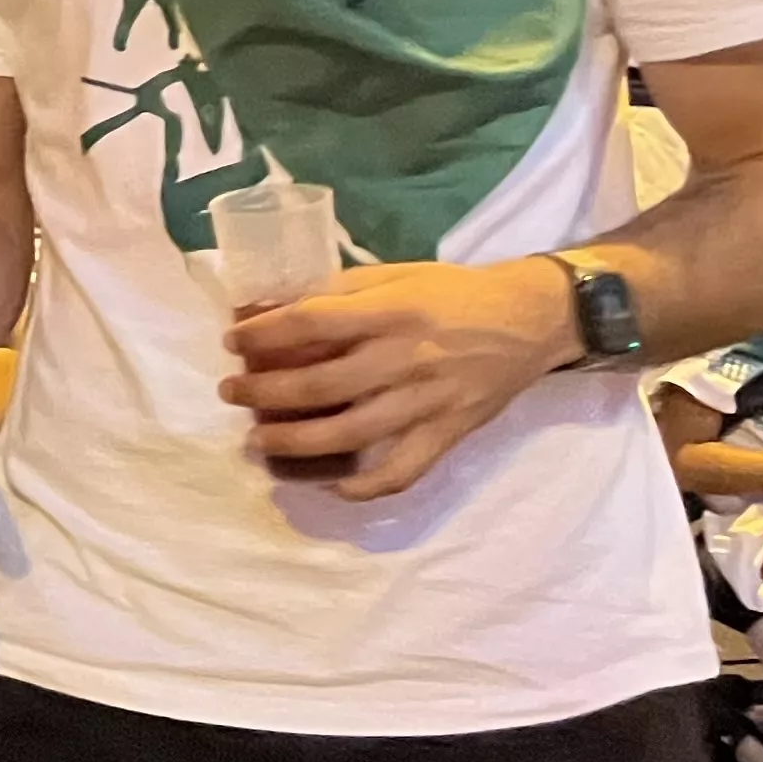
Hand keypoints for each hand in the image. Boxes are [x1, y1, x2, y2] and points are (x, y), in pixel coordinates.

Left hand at [221, 257, 570, 500]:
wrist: (532, 318)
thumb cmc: (453, 292)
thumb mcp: (395, 275)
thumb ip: (338, 292)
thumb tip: (271, 309)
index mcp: (392, 310)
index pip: (312, 323)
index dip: (264, 335)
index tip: (232, 342)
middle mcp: (406, 358)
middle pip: (320, 384)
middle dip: (263, 393)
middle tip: (230, 394)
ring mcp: (429, 401)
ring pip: (350, 433)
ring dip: (295, 443)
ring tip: (257, 441)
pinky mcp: (450, 432)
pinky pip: (403, 470)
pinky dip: (366, 487)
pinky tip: (333, 486)